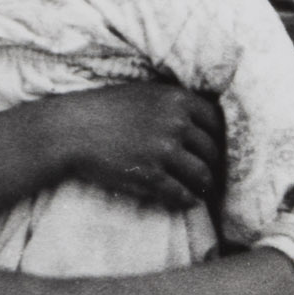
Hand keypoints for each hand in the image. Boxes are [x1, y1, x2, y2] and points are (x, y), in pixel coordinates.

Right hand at [53, 83, 223, 209]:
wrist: (72, 128)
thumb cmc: (106, 108)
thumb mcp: (146, 92)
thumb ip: (175, 103)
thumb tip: (203, 120)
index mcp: (177, 99)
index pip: (217, 121)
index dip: (221, 138)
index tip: (218, 149)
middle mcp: (176, 123)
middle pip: (213, 150)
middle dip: (216, 165)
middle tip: (215, 175)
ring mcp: (164, 150)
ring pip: (202, 175)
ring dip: (205, 186)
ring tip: (203, 191)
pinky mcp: (150, 175)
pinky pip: (180, 194)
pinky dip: (187, 201)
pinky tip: (188, 202)